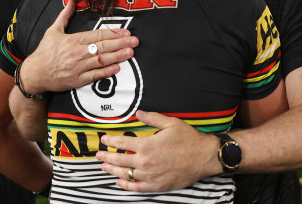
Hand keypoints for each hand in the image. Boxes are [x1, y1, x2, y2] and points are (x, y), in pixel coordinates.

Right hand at [21, 0, 139, 92]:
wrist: (34, 74)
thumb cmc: (44, 52)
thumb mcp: (53, 30)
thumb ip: (64, 16)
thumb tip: (71, 0)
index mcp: (73, 40)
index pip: (97, 35)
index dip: (113, 33)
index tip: (125, 32)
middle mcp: (77, 53)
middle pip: (102, 47)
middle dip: (120, 43)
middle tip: (135, 41)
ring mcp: (77, 67)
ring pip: (101, 61)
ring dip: (117, 56)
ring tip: (130, 53)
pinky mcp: (77, 80)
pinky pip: (94, 76)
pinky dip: (106, 72)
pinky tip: (117, 68)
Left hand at [96, 110, 219, 191]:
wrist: (203, 157)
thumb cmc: (188, 139)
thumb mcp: (170, 123)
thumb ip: (152, 118)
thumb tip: (138, 113)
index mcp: (147, 145)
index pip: (122, 143)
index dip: (110, 141)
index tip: (103, 140)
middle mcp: (145, 162)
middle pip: (119, 160)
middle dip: (106, 156)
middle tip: (98, 155)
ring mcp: (150, 176)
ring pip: (125, 174)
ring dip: (112, 170)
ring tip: (104, 167)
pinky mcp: (157, 186)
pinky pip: (137, 187)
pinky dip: (126, 185)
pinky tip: (120, 182)